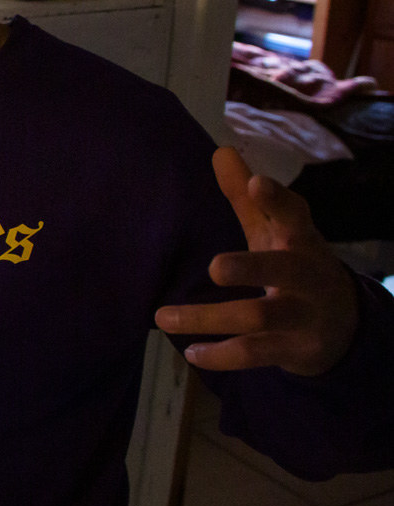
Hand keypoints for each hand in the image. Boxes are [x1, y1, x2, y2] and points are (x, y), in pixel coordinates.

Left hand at [154, 147, 358, 376]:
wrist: (344, 325)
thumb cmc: (295, 264)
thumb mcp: (276, 232)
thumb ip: (248, 197)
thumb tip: (221, 150)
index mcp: (300, 240)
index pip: (295, 215)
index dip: (277, 201)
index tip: (257, 183)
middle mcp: (307, 276)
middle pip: (282, 270)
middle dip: (251, 268)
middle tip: (215, 267)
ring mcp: (303, 316)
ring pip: (258, 318)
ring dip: (208, 318)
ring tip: (162, 318)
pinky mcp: (294, 349)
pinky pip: (255, 354)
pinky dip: (221, 355)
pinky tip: (190, 352)